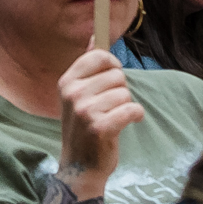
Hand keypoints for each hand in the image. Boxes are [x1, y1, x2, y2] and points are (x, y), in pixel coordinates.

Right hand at [57, 48, 143, 193]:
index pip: (98, 56)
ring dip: (126, 106)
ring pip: (126, 93)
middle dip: (120, 91)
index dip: (112, 65)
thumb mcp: (77, 95)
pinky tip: (126, 123)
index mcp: (67, 82)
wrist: (80, 168)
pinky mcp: (100, 127)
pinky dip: (135, 116)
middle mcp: (73, 93)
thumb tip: (94, 35)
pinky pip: (132, 109)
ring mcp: (85, 111)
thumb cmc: (83, 128)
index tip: (111, 79)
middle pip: (117, 75)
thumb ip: (87, 66)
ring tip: (114, 118)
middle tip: (109, 108)